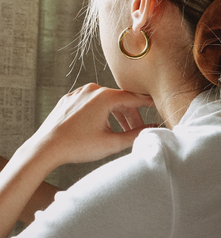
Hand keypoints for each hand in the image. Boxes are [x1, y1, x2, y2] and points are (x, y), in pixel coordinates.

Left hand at [30, 83, 155, 167]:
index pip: (134, 98)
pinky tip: (100, 126)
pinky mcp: (69, 99)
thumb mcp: (111, 143)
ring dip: (115, 115)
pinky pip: (90, 102)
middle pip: (119, 100)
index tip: (158, 105)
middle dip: (130, 115)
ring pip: (105, 101)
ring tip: (120, 131)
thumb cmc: (77, 146)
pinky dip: (100, 112)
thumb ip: (134, 135)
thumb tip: (151, 129)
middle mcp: (92, 90)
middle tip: (137, 129)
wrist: (45, 148)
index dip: (147, 103)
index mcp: (105, 97)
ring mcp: (79, 93)